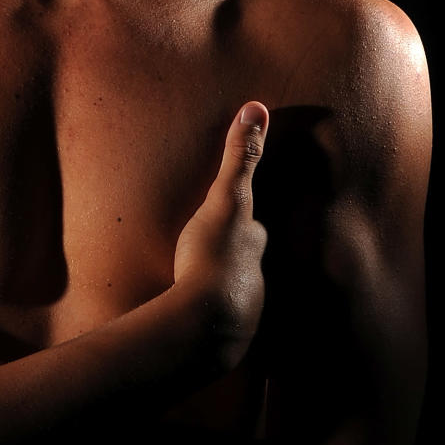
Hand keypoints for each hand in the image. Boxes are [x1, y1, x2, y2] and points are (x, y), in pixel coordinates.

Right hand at [172, 102, 268, 358]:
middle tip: (215, 249)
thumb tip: (257, 108)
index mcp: (250, 245)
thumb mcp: (226, 200)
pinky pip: (210, 323)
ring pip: (230, 293)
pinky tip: (187, 322)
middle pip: (245, 262)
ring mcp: (237, 309)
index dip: (246, 221)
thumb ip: (240, 157)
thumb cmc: (213, 257)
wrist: (205, 325)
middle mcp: (252, 277)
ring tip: (198, 288)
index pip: (253, 228)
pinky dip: (202, 319)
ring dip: (218, 289)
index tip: (237, 215)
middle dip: (235, 256)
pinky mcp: (217, 337)